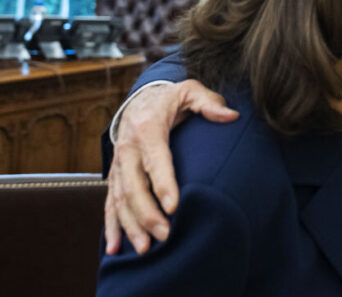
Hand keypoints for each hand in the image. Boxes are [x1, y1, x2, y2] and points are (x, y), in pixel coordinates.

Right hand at [104, 80, 237, 254]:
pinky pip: (109, 202)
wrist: (140, 99)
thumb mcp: (190, 91)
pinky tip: (113, 248)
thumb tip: (231, 116)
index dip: (163, 183)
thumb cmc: (170, 99)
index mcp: (148, 128)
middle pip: (134, 185)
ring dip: (130, 225)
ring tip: (144, 249)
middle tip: (165, 235)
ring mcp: (119, 164)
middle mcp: (128, 148)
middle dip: (147, 213)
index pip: (155, 159)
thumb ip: (209, 103)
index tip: (174, 207)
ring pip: (120, 198)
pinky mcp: (116, 175)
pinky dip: (111, 226)